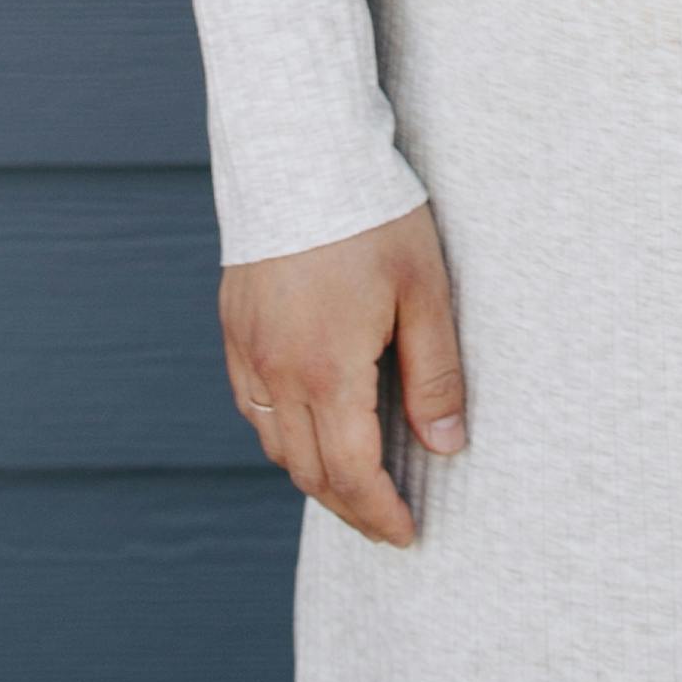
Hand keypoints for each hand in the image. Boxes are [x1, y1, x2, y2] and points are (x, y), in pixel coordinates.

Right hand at [220, 204, 467, 547]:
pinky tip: (308, 426)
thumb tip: (446, 446)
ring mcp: (249, 350)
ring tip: (353, 481)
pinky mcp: (235, 326)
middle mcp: (278, 373)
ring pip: (275, 444)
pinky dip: (280, 433)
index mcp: (327, 372)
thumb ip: (435, 376)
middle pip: (309, 472)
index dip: (380, 515)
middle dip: (350, 507)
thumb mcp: (423, 293)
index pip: (352, 474)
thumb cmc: (371, 215)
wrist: (299, 148)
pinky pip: (252, 405)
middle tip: (385, 521)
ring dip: (314, 475)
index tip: (407, 534)